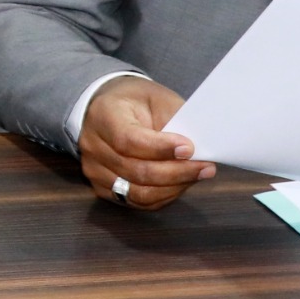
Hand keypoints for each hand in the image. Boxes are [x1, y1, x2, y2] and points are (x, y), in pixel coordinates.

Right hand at [79, 75, 214, 209]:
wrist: (108, 109)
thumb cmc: (135, 102)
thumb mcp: (157, 97)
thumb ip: (176, 119)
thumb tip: (200, 146)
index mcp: (103, 116)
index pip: (128, 140)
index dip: (160, 149)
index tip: (189, 148)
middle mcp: (93, 146)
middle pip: (136, 170)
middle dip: (176, 172)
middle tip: (206, 166)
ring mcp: (95, 170)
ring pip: (138, 192)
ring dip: (174, 187)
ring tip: (198, 175)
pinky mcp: (103, 188)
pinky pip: (138, 201)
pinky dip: (164, 195)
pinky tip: (181, 184)